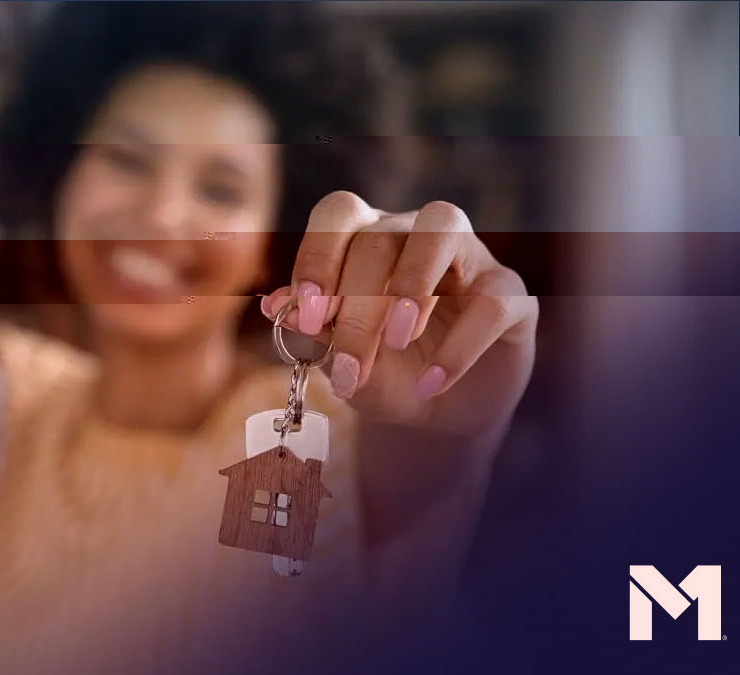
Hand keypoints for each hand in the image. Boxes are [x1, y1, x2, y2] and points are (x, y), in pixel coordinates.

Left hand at [261, 191, 537, 441]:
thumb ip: (315, 332)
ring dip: (412, 283)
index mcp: (366, 237)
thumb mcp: (343, 361)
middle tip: (349, 363)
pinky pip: (494, 300)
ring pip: (443, 227)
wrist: (439, 417)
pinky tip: (432, 384)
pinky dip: (460, 346)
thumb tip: (275, 304)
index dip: (318, 256)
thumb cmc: (384, 375)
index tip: (308, 313)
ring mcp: (470, 256)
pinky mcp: (514, 295)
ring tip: (396, 339)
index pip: (338, 212)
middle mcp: (416, 232)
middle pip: (381, 237)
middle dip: (358, 305)